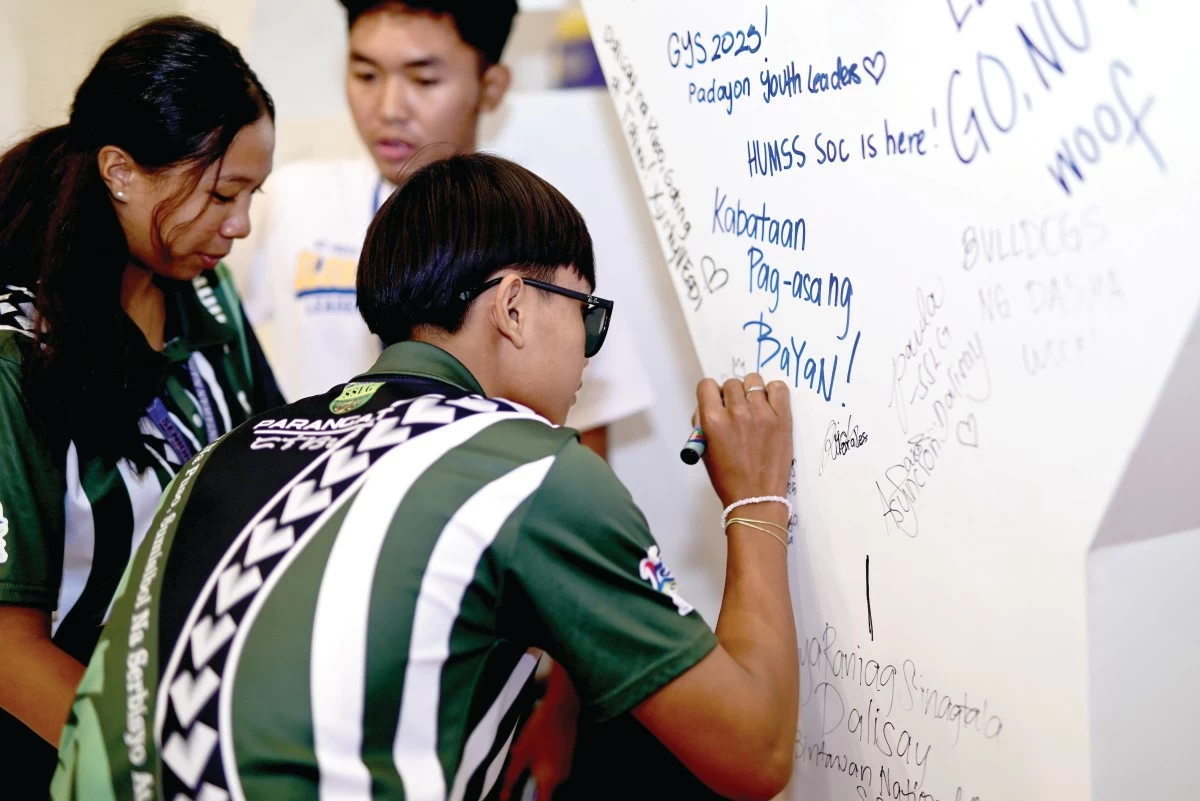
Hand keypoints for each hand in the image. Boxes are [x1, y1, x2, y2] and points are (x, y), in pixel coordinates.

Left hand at [500, 661, 579, 800]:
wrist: (562, 707)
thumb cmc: (540, 729)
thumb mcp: (520, 753)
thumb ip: (511, 778)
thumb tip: (503, 796)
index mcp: (549, 780)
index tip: (516, 799)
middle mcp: (561, 778)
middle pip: (541, 790)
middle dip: (527, 782)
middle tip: (520, 762)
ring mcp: (565, 768)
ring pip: (545, 778)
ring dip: (534, 771)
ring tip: (527, 751)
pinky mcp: (566, 758)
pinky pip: (551, 768)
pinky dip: (541, 762)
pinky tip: (536, 746)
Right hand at [695, 373, 791, 508]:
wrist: (756, 499)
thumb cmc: (729, 479)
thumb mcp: (705, 450)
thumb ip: (704, 423)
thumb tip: (712, 404)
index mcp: (712, 420)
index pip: (707, 385)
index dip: (711, 393)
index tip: (717, 401)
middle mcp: (736, 413)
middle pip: (731, 383)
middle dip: (731, 395)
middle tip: (737, 411)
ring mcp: (761, 414)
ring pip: (753, 381)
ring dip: (751, 391)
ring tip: (754, 407)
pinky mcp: (782, 419)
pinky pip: (778, 387)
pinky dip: (773, 391)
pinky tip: (770, 404)